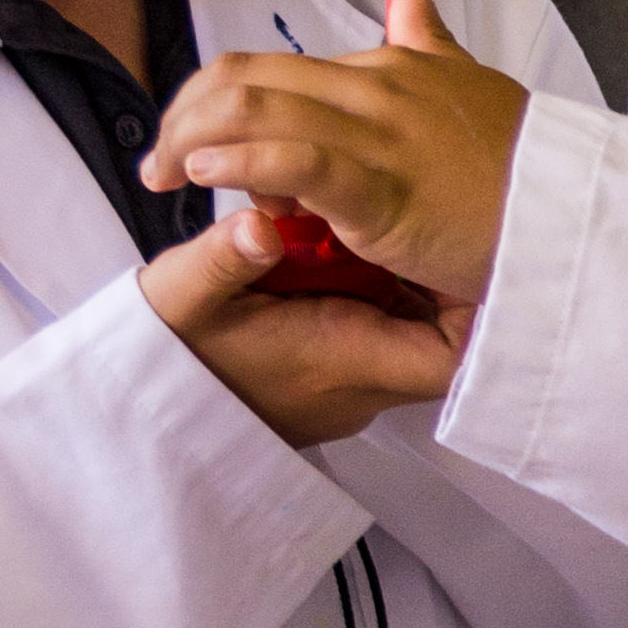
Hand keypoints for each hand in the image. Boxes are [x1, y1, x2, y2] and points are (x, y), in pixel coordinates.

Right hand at [140, 204, 471, 448]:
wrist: (144, 413)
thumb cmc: (168, 361)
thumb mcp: (184, 301)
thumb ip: (223, 259)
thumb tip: (258, 225)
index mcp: (342, 361)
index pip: (453, 357)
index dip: (483, 311)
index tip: (475, 255)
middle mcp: (359, 379)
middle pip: (447, 330)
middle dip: (446, 271)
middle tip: (440, 214)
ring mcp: (349, 377)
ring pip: (412, 320)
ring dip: (405, 268)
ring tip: (392, 215)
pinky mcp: (333, 365)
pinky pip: (379, 320)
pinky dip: (373, 279)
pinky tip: (350, 237)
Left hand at [143, 0, 526, 308]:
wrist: (577, 217)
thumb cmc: (526, 168)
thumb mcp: (470, 84)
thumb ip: (428, 35)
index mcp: (386, 68)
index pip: (269, 69)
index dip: (213, 103)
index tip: (188, 143)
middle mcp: (374, 89)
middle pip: (243, 81)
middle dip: (183, 120)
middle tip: (158, 167)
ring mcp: (378, 135)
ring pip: (255, 112)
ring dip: (192, 142)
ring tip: (167, 176)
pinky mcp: (383, 189)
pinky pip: (295, 159)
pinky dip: (239, 163)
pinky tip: (208, 177)